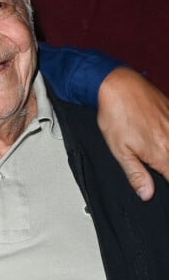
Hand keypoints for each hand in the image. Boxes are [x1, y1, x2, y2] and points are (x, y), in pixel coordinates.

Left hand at [97, 66, 168, 199]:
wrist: (118, 84)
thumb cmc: (115, 114)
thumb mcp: (118, 149)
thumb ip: (135, 173)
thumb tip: (146, 194)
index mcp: (162, 154)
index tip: (162, 182)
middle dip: (168, 166)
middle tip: (159, 164)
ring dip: (168, 151)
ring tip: (158, 151)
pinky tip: (163, 135)